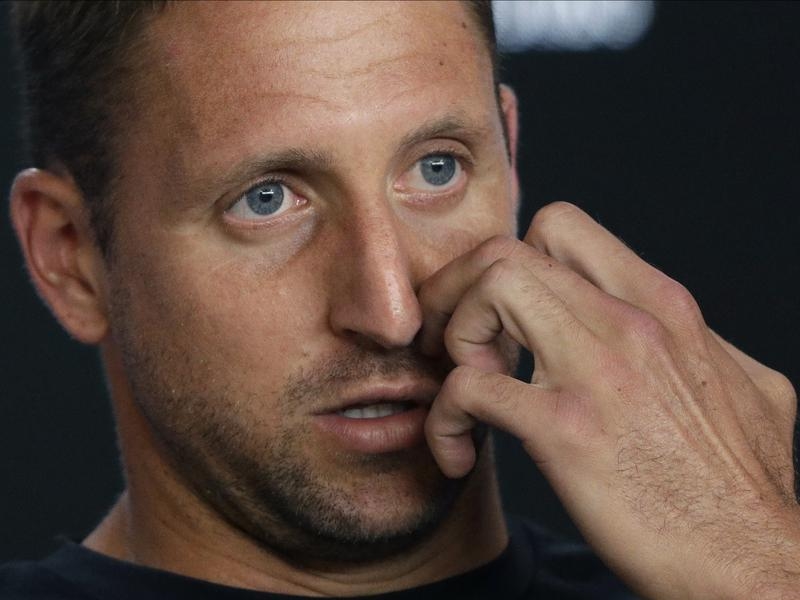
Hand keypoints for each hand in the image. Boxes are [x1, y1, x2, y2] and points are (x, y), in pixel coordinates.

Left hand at [420, 202, 798, 598]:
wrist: (752, 562)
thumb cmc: (744, 483)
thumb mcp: (742, 384)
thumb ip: (696, 344)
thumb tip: (672, 333)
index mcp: (663, 307)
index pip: (559, 228)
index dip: (509, 259)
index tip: (498, 311)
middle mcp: (629, 324)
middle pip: (506, 250)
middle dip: (457, 289)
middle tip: (450, 339)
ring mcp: (597, 372)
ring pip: (487, 290)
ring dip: (453, 336)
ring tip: (462, 385)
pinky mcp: (565, 431)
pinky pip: (469, 388)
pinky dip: (444, 417)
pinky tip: (458, 449)